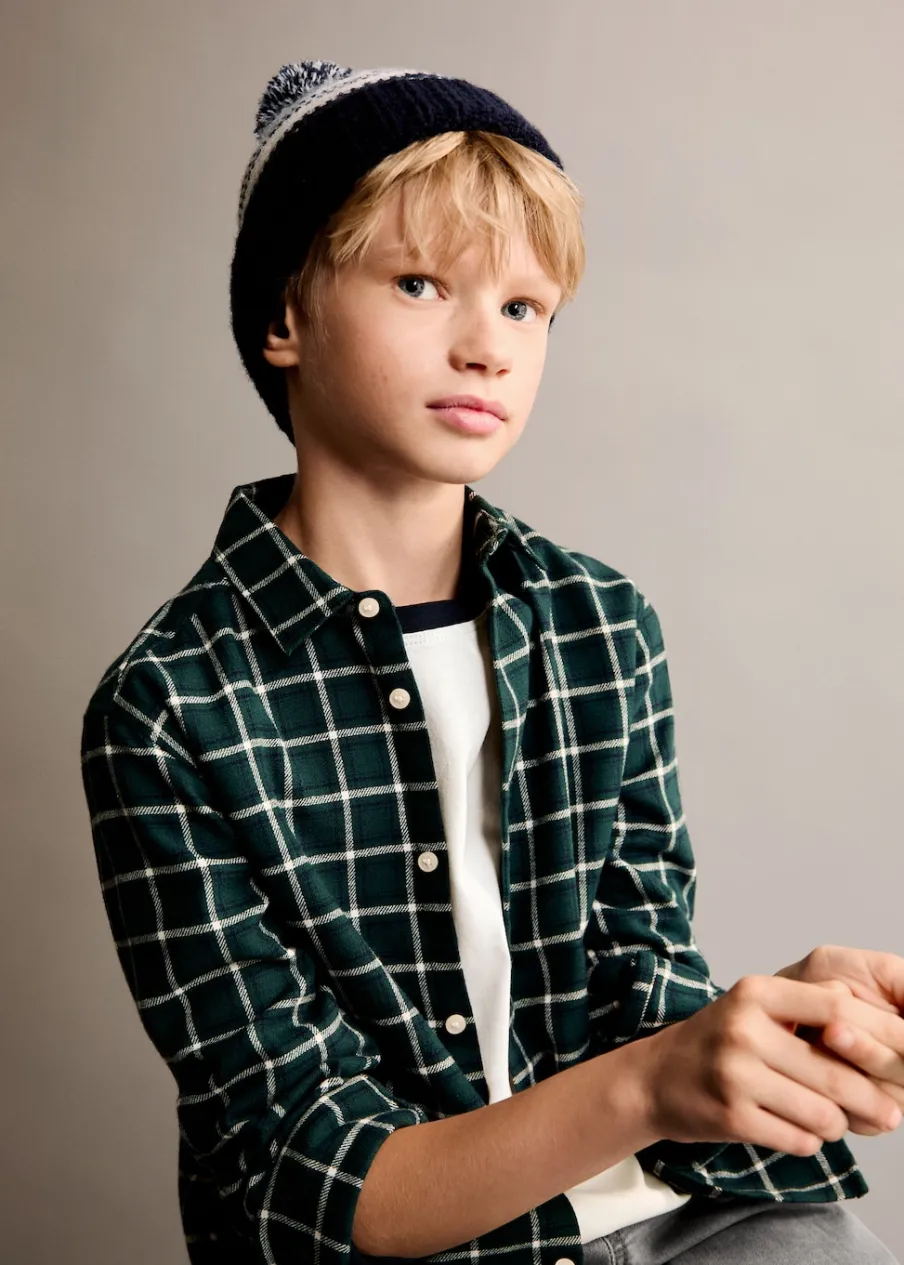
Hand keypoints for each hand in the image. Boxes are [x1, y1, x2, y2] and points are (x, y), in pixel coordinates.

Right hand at [638, 974, 903, 1156]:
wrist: (655, 1077)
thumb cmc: (717, 1041)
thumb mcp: (754, 1006)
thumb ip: (807, 1006)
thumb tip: (870, 1019)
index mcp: (756, 993)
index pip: (836, 1009)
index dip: (874, 1035)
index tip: (898, 1055)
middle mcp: (745, 1029)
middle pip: (835, 1072)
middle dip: (870, 1099)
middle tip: (890, 1112)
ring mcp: (736, 1075)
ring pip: (823, 1113)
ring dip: (835, 1124)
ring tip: (828, 1118)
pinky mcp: (732, 1116)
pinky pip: (799, 1140)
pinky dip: (807, 1141)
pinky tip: (795, 1130)